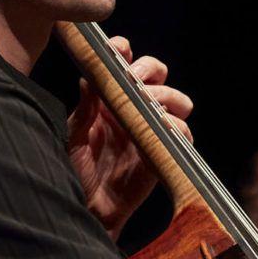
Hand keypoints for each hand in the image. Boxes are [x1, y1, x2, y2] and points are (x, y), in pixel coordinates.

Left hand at [67, 37, 193, 236]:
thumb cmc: (77, 172)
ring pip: (177, 100)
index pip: (125, 62)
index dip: (125, 51)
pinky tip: (162, 126)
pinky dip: (177, 126)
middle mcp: (134, 109)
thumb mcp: (74, 136)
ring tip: (149, 104)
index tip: (119, 50)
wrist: (90, 207)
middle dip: (150, 69)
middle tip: (135, 79)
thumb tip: (90, 77)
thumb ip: (84, 108)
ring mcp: (152, 129)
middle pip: (157, 74)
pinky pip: (183, 133)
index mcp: (110, 98)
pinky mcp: (165, 151)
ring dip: (166, 96)